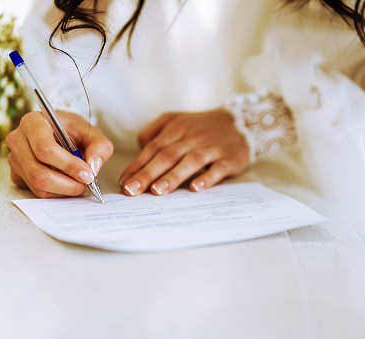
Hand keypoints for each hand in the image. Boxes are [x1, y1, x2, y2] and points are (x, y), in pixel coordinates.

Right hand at [5, 111, 113, 197]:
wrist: (61, 133)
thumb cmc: (73, 130)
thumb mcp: (92, 133)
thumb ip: (100, 146)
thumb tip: (93, 166)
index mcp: (33, 122)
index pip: (45, 149)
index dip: (68, 165)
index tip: (87, 174)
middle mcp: (18, 140)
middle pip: (38, 172)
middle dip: (67, 183)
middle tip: (86, 183)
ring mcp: (14, 159)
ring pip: (37, 185)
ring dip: (63, 189)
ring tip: (79, 182)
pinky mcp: (16, 174)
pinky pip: (36, 191)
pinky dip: (56, 192)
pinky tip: (67, 182)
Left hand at [119, 109, 249, 195]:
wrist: (241, 122)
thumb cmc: (201, 128)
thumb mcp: (176, 121)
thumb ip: (155, 133)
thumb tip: (139, 154)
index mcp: (176, 127)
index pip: (153, 147)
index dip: (137, 165)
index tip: (124, 182)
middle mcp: (192, 136)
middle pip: (167, 155)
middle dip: (147, 174)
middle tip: (132, 191)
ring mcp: (212, 147)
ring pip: (190, 161)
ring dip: (173, 176)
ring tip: (157, 191)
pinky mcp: (229, 158)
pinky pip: (217, 168)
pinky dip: (206, 178)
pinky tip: (195, 188)